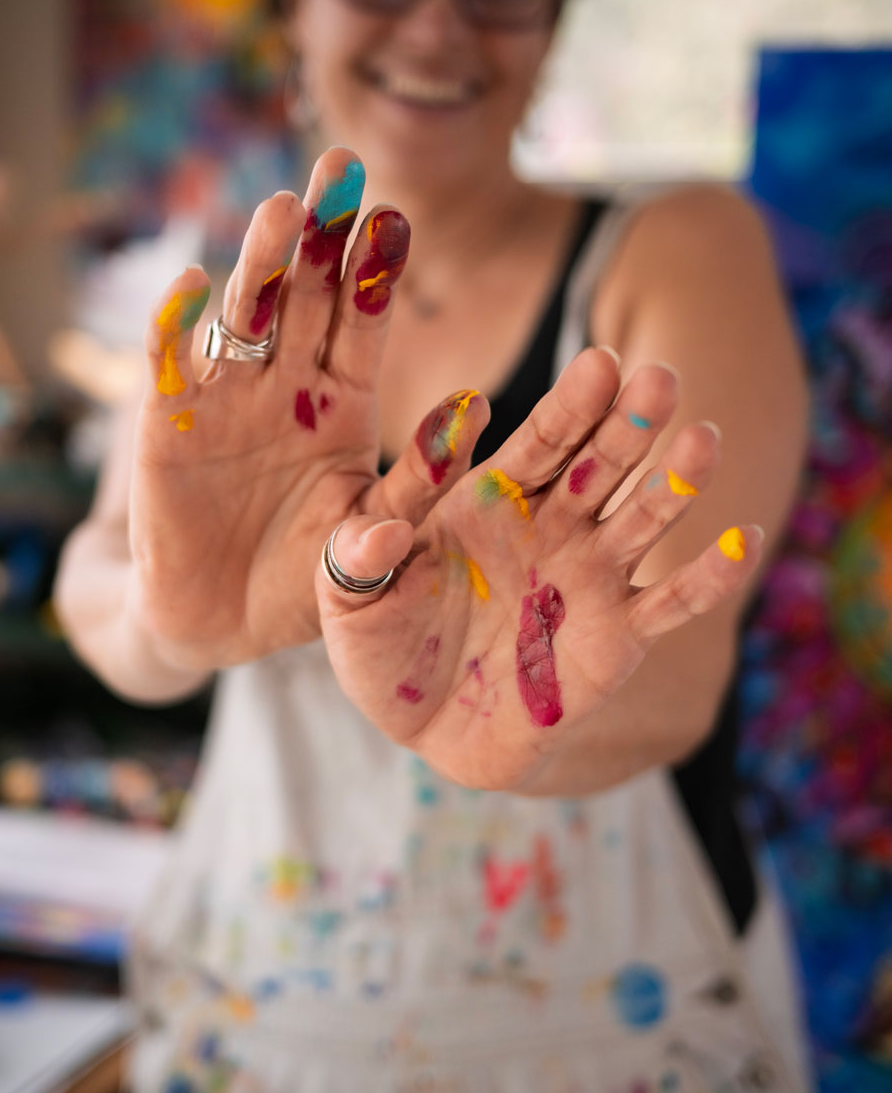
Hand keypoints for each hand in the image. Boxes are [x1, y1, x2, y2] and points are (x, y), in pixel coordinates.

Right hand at [127, 148, 488, 669]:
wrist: (217, 621)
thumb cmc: (305, 580)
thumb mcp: (369, 543)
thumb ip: (414, 491)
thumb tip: (473, 415)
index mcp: (343, 401)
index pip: (363, 323)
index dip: (376, 271)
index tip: (398, 215)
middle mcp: (286, 384)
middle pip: (304, 294)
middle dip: (322, 234)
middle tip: (340, 167)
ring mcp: (225, 397)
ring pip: (244, 315)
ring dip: (259, 262)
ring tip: (281, 211)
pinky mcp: (166, 423)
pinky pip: (169, 365)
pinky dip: (174, 327)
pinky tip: (190, 285)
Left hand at [317, 348, 762, 788]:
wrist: (426, 728)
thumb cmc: (383, 648)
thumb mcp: (351, 598)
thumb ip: (358, 556)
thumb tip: (377, 530)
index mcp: (491, 497)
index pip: (538, 440)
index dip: (566, 406)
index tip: (595, 365)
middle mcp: (553, 523)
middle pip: (599, 462)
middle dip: (628, 422)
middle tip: (656, 378)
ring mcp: (592, 575)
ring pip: (642, 518)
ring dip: (675, 480)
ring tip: (703, 439)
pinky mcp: (620, 635)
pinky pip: (671, 602)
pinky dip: (709, 576)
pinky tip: (741, 540)